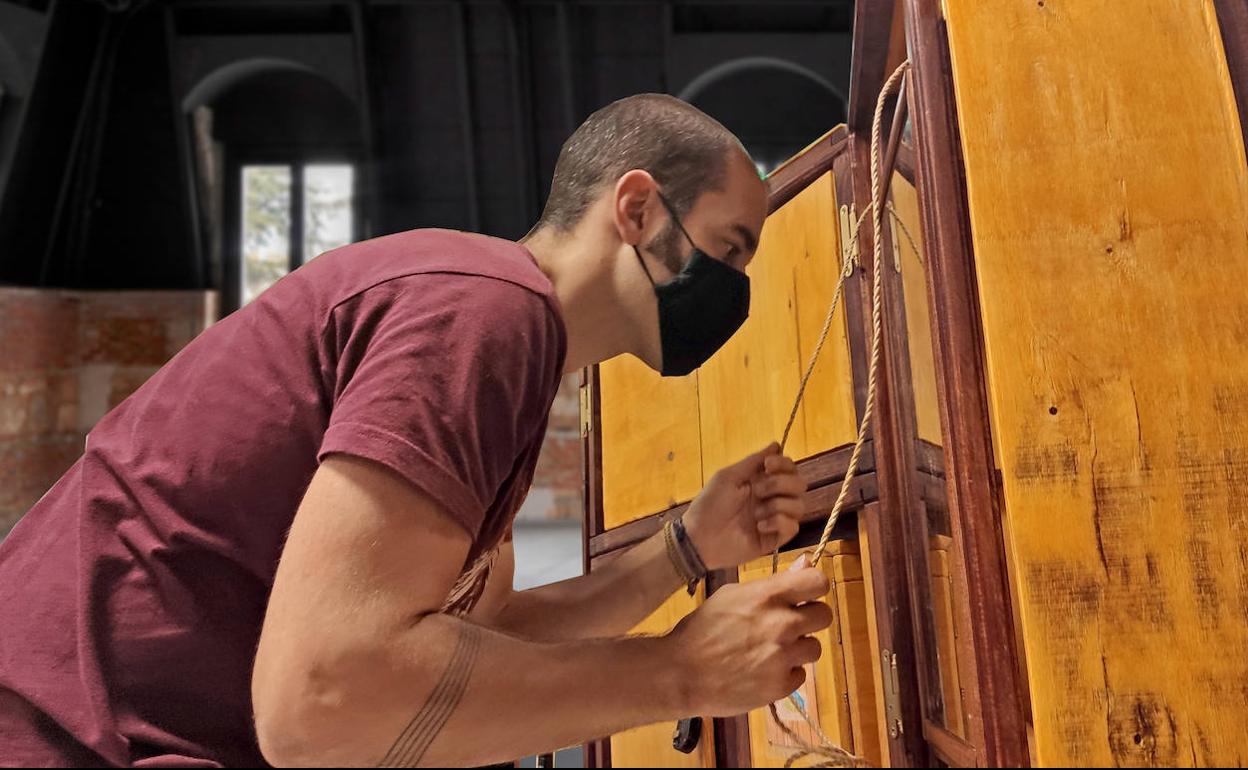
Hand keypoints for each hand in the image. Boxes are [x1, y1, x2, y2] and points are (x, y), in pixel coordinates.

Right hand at [665, 557, 831, 716]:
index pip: (818, 581)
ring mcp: (783, 657)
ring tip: (772, 651)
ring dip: (798, 648)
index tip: (805, 595)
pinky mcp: (781, 685)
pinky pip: (799, 675)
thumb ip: (773, 583)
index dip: (814, 587)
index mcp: (767, 596)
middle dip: (809, 619)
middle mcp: (782, 624)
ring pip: (815, 647)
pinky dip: (785, 674)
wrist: (682, 673)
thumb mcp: (732, 595)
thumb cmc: (702, 628)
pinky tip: (763, 671)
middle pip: (825, 615)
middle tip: (788, 626)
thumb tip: (806, 563)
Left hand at [682, 443, 806, 570]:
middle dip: (780, 484)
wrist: (700, 538)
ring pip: (800, 505)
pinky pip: (793, 527)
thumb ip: (753, 461)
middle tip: (757, 491)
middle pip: (800, 484)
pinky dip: (778, 523)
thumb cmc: (710, 504)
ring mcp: (776, 518)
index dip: (784, 464)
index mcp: (762, 481)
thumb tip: (776, 444)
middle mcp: (773, 498)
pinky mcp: (776, 538)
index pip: (789, 468)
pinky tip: (759, 527)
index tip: (768, 465)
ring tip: (756, 513)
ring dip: (778, 505)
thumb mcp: (728, 477)